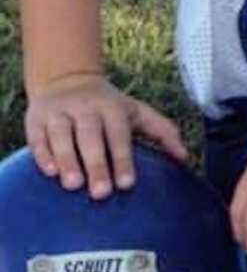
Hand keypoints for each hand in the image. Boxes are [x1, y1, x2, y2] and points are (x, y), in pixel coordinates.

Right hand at [25, 75, 188, 197]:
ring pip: (61, 134)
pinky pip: (37, 136)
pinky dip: (43, 153)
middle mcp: (85, 107)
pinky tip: (49, 172)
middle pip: (90, 134)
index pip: (118, 133)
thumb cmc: (107, 106)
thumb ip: (162, 132)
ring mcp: (59, 112)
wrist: (66, 78)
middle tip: (101, 193)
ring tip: (73, 184)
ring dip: (67, 159)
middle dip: (96, 163)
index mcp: (111, 107)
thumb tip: (185, 157)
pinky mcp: (36, 119)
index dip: (122, 158)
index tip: (126, 184)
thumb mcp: (135, 112)